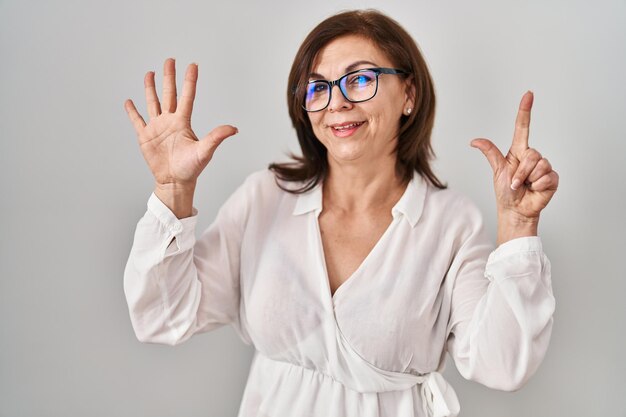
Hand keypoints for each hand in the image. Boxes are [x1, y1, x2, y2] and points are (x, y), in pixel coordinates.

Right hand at [124, 58, 237, 189]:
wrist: (175, 182)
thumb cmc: (191, 169)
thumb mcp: (205, 151)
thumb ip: (217, 137)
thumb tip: (234, 128)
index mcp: (183, 122)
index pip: (187, 97)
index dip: (189, 81)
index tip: (192, 65)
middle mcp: (170, 121)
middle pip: (169, 94)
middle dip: (169, 77)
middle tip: (170, 60)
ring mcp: (157, 128)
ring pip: (153, 103)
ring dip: (150, 89)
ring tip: (150, 74)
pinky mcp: (145, 137)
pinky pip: (137, 121)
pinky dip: (132, 111)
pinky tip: (129, 101)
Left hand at [470, 91, 558, 227]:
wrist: (516, 210)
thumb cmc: (505, 191)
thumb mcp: (496, 170)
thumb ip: (490, 153)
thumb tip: (474, 141)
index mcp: (519, 151)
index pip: (523, 127)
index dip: (525, 111)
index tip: (528, 94)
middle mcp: (532, 156)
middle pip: (531, 153)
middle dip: (521, 171)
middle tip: (515, 182)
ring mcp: (544, 167)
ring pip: (540, 164)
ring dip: (528, 178)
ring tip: (525, 186)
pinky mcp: (553, 178)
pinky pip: (547, 176)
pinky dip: (539, 185)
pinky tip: (535, 189)